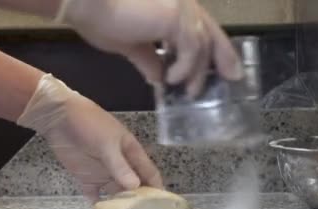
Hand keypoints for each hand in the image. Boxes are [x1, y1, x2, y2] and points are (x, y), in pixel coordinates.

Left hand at [17, 74, 162, 201]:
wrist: (58, 117)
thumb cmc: (89, 124)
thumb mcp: (107, 144)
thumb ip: (120, 166)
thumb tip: (135, 186)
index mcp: (130, 152)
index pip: (149, 173)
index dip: (158, 187)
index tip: (165, 205)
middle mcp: (120, 165)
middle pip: (135, 187)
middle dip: (140, 201)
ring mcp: (103, 172)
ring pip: (117, 194)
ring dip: (121, 206)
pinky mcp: (86, 178)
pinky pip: (95, 196)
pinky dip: (99, 207)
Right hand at [60, 0, 242, 96]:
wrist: (86, 4)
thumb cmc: (100, 18)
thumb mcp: (129, 45)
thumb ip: (148, 59)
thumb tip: (157, 77)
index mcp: (171, 8)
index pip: (202, 28)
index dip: (217, 49)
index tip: (226, 70)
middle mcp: (181, 3)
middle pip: (211, 32)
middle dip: (223, 57)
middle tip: (232, 80)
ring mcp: (180, 7)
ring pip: (203, 43)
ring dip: (197, 71)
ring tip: (190, 92)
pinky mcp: (174, 16)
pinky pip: (191, 48)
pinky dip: (185, 67)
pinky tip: (172, 79)